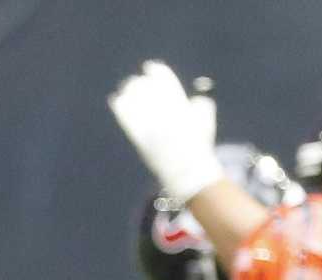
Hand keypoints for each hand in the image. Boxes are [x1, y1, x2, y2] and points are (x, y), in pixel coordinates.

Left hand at [107, 61, 221, 207]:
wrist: (185, 170)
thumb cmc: (198, 147)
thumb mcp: (206, 121)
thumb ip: (200, 106)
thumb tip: (194, 102)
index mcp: (178, 103)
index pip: (163, 79)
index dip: (155, 70)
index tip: (150, 67)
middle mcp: (162, 110)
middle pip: (146, 87)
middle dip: (140, 83)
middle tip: (136, 82)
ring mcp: (149, 123)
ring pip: (134, 100)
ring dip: (129, 91)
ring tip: (127, 89)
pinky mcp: (138, 136)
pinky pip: (125, 117)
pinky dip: (120, 107)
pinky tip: (116, 100)